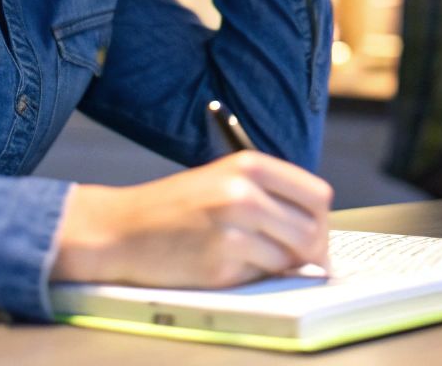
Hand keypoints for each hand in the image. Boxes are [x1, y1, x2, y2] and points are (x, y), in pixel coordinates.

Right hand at [50, 152, 332, 287]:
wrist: (122, 229)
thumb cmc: (177, 206)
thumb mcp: (225, 179)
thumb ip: (271, 195)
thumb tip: (319, 233)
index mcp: (250, 165)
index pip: (318, 195)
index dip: (320, 219)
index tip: (313, 233)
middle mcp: (244, 193)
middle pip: (312, 230)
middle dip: (310, 250)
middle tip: (295, 258)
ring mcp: (233, 229)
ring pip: (291, 259)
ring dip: (279, 264)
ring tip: (251, 256)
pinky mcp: (220, 264)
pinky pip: (261, 276)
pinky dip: (252, 275)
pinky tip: (227, 263)